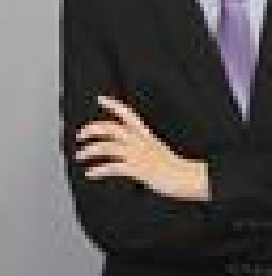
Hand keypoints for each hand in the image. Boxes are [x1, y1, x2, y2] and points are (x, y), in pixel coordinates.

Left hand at [73, 94, 205, 199]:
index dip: (113, 105)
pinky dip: (99, 170)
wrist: (187, 177)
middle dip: (93, 129)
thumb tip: (127, 147)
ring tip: (80, 155)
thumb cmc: (173, 166)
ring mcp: (138, 155)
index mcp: (146, 135)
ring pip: (108, 147)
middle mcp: (140, 142)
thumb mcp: (157, 149)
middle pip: (112, 128)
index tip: (100, 98)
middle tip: (80, 134)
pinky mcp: (138, 169)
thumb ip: (142, 145)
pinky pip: (113, 167)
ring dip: (90, 150)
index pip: (128, 114)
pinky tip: (91, 173)